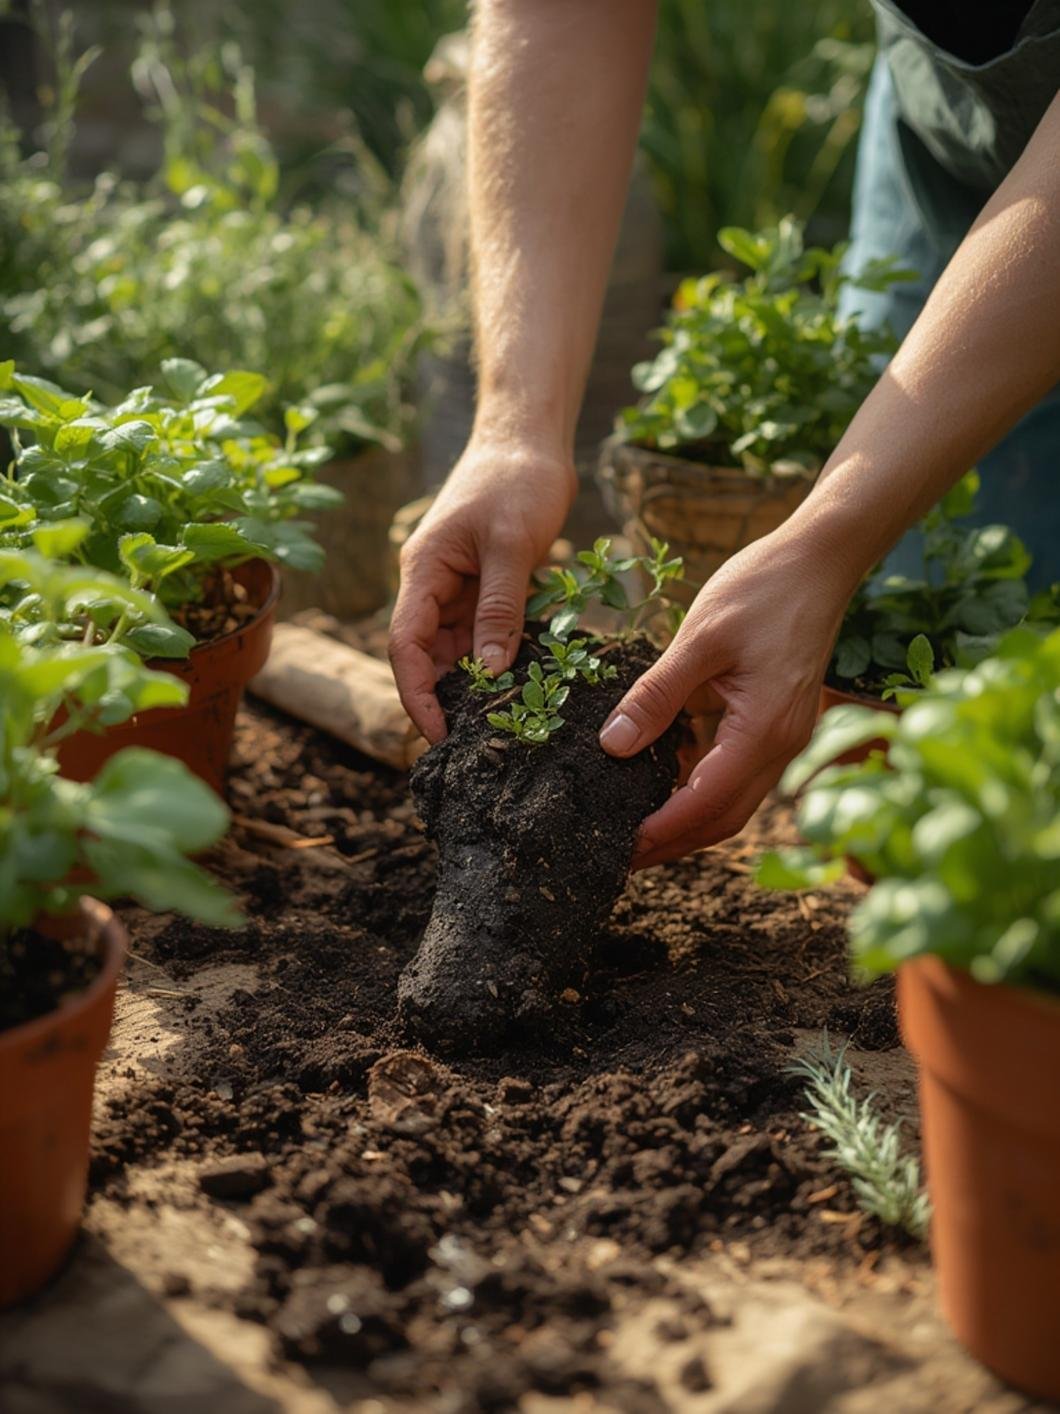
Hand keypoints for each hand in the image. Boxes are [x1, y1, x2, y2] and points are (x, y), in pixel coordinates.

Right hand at [389, 438, 575, 742]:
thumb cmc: (517, 480)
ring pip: (458, 649)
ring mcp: (460, 586)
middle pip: (428, 655)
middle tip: (480, 741)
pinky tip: (522, 684)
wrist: (531, 439)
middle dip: (447, 698)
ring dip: (476, 682)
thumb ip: (501, 609)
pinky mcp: (487, 585)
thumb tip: (491, 672)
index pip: (405, 646)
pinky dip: (500, 658)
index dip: (418, 694)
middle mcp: (434, 584)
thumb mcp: (512, 545)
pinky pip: (486, 632)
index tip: (439, 735)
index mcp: (423, 571)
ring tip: (504, 722)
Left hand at [598, 525, 856, 867]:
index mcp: (764, 731)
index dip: (661, 831)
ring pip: (732, 800)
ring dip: (686, 818)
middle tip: (619, 855)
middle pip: (723, 819)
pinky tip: (661, 775)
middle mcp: (782, 747)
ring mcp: (784, 737)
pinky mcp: (778, 723)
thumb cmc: (763, 588)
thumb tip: (613, 745)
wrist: (820, 559)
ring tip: (634, 824)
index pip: (706, 804)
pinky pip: (736, 770)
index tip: (619, 848)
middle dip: (673, 842)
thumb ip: (656, 695)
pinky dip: (700, 784)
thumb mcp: (698, 638)